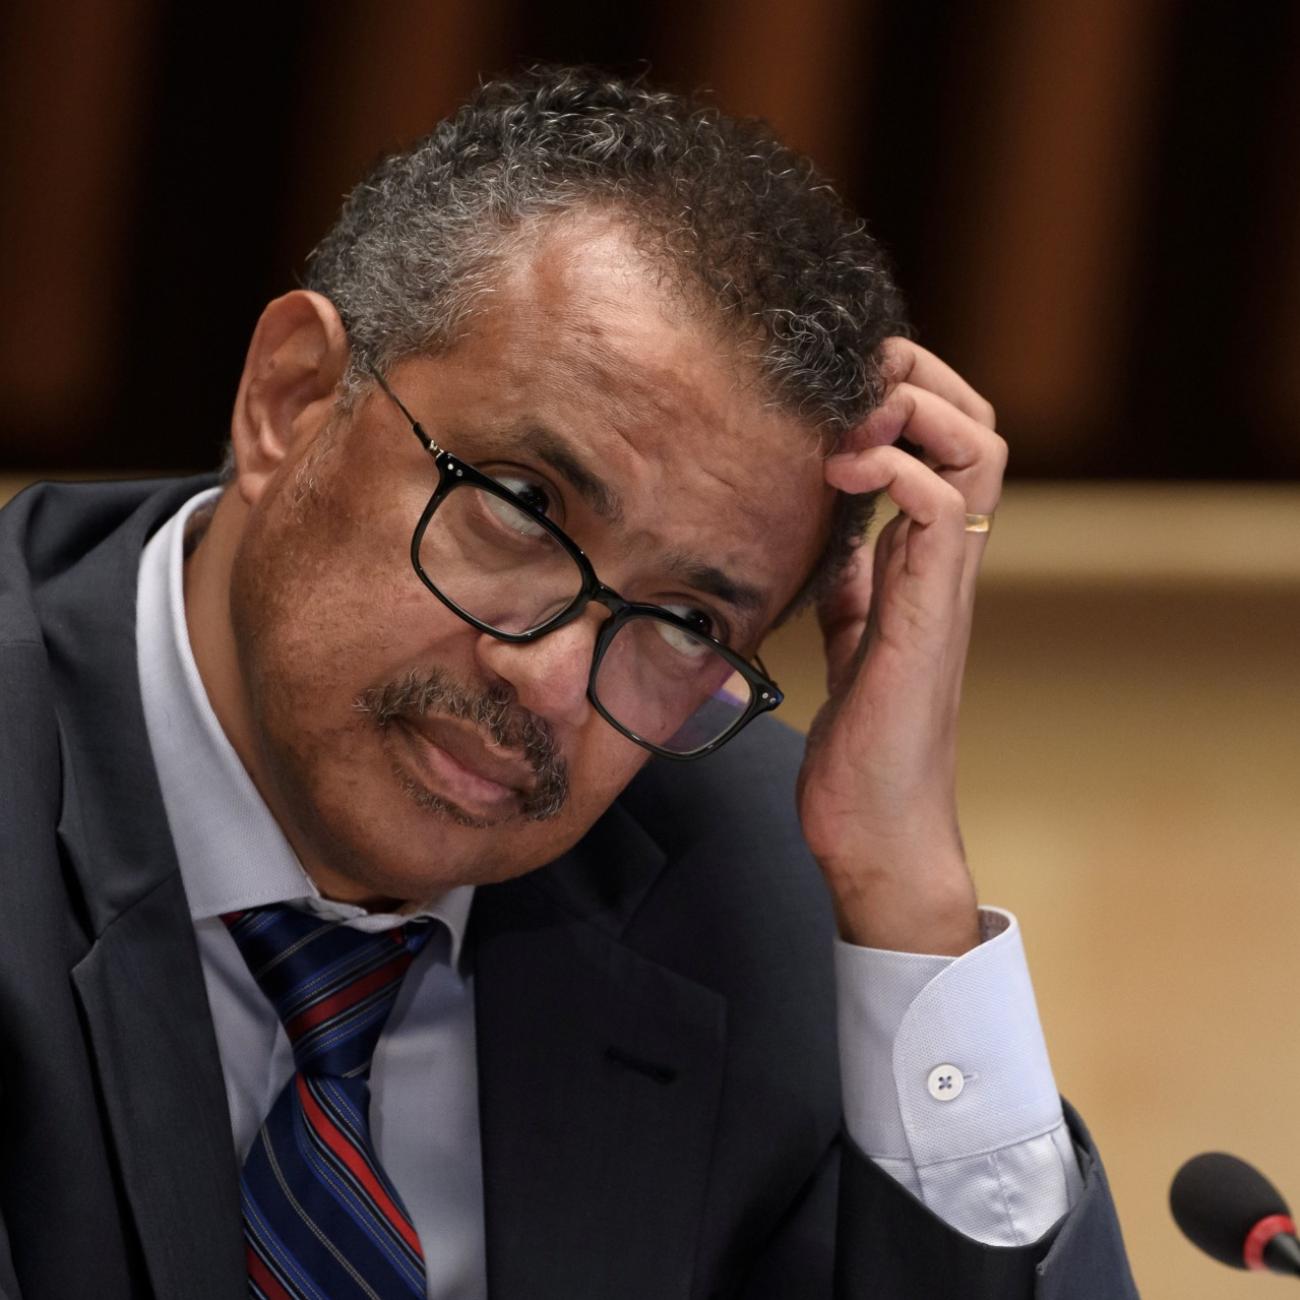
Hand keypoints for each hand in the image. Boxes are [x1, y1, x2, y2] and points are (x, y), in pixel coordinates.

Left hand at [795, 339, 1005, 955]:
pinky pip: (932, 512)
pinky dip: (891, 471)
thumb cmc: (865, 746)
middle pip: (978, 427)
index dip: (908, 395)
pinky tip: (835, 477)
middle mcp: (945, 565)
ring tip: (845, 425)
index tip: (841, 391)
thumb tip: (839, 544)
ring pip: (975, 453)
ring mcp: (941, 588)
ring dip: (911, 412)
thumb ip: (856, 589)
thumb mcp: (851, 642)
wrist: (878, 828)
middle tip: (851, 381)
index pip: (950, 444)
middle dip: (917, 379)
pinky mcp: (922, 617)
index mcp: (924, 564)